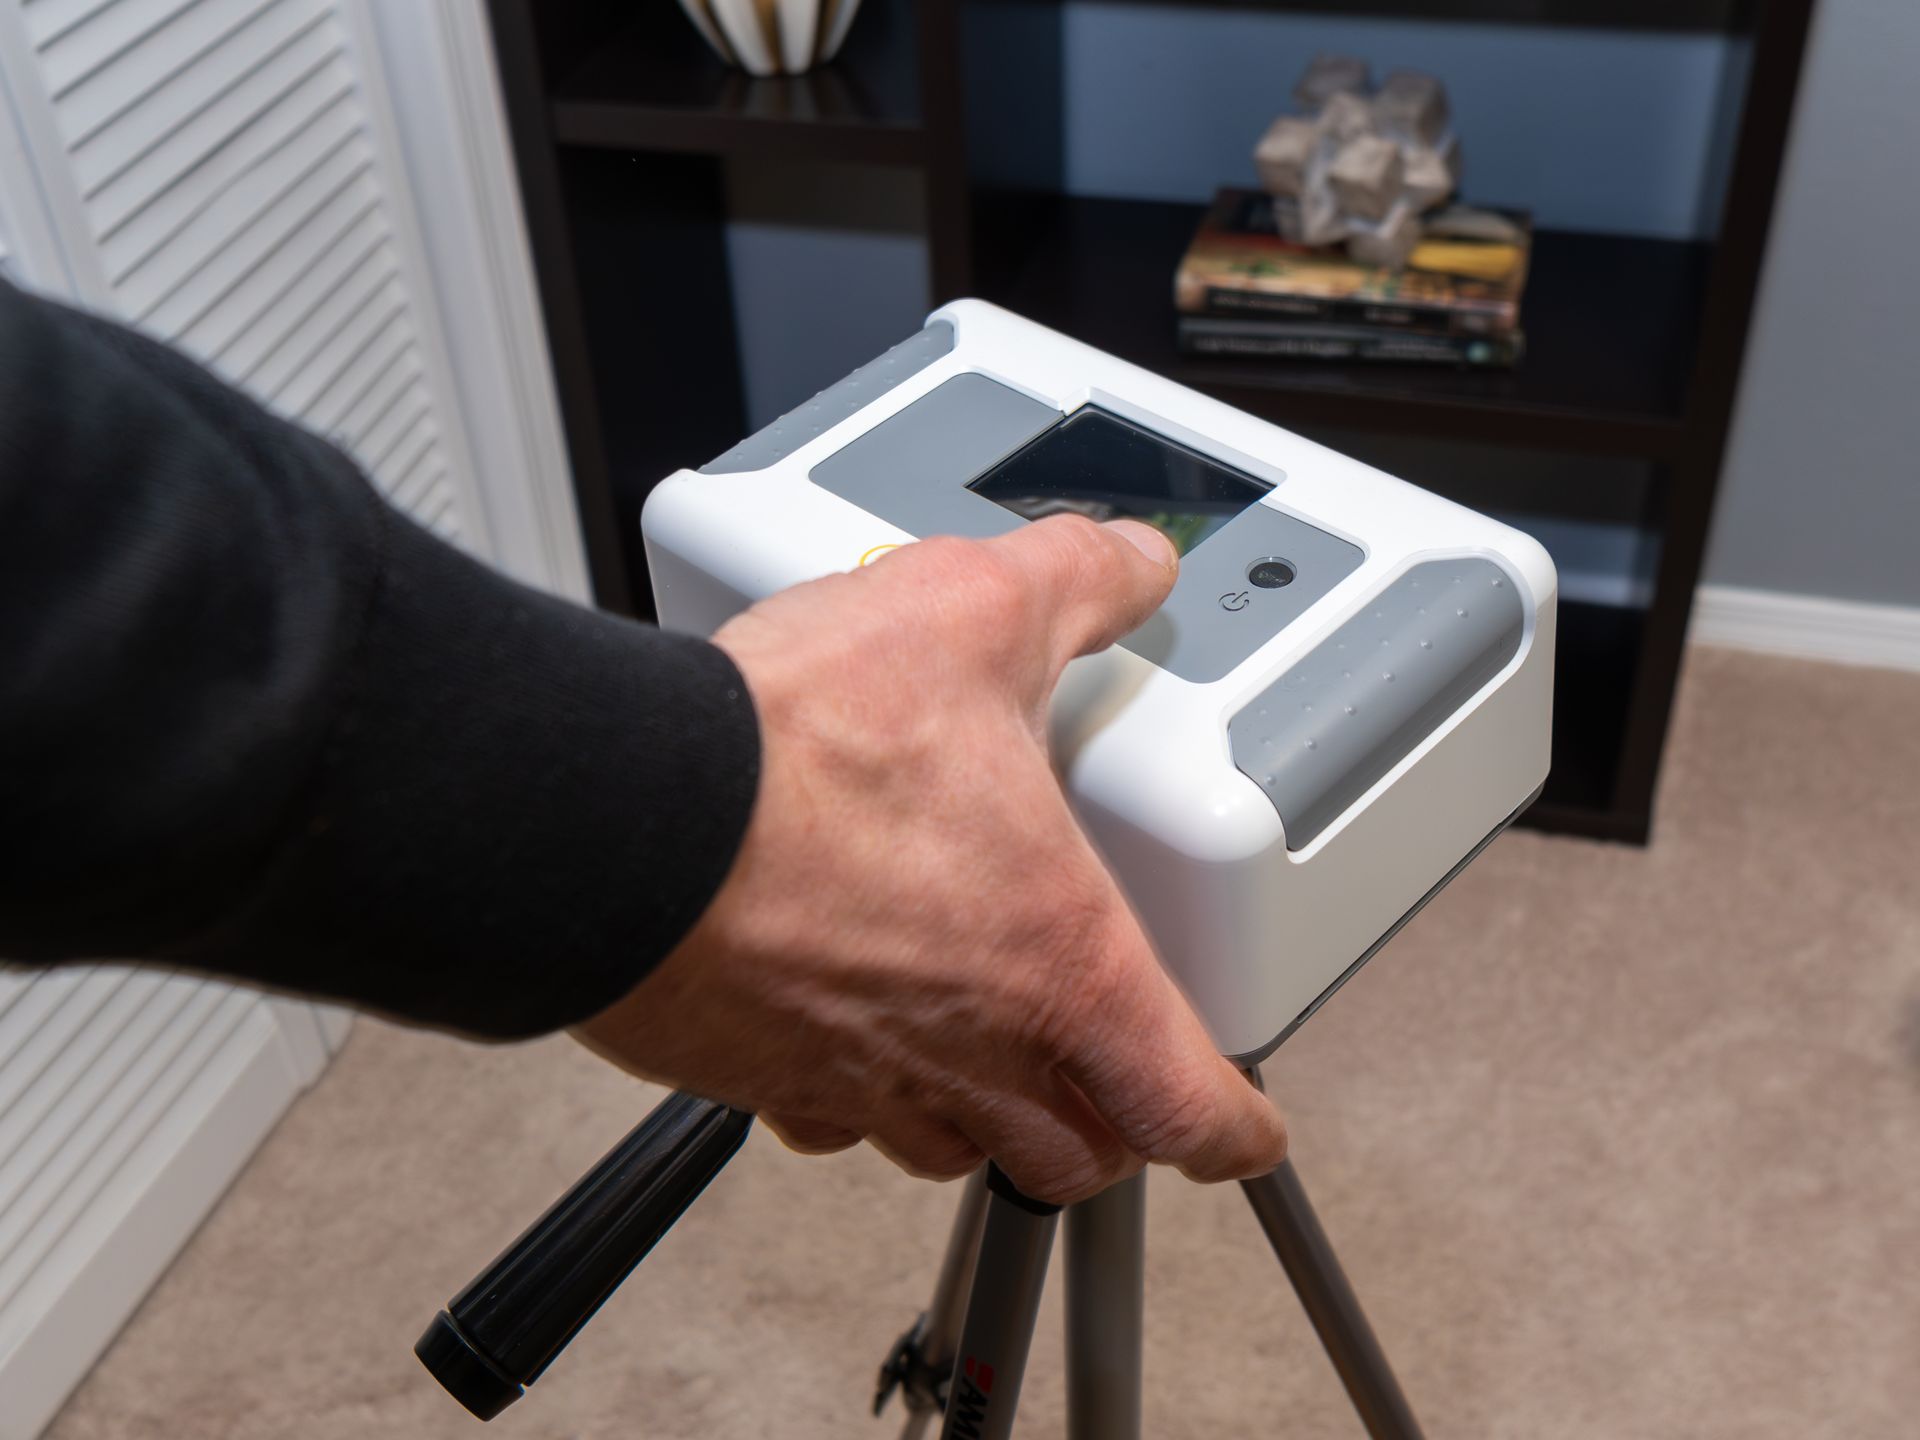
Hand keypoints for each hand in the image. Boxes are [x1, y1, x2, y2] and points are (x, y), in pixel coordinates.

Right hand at [575, 516, 1286, 1203]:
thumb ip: (1076, 583)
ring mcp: (858, 1075)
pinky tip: (851, 1021)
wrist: (619, 815)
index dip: (1235, 1128)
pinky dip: (860, 1093)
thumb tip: (1130, 563)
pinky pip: (832, 1120)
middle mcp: (969, 1046)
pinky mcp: (757, 1074)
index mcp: (1060, 959)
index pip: (1190, 1109)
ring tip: (989, 1044)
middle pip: (1077, 1156)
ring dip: (989, 1114)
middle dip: (1112, 1126)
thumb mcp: (972, 613)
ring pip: (956, 1151)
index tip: (1241, 1125)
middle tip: (1117, 1074)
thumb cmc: (796, 749)